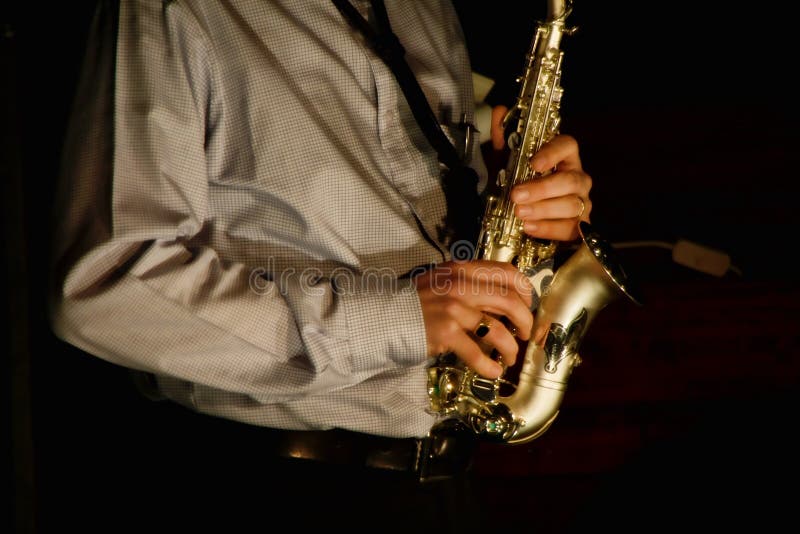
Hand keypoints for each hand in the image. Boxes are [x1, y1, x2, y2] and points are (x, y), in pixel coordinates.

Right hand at [412, 260, 533, 378]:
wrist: (382, 315)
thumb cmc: (415, 302)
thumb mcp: (443, 282)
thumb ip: (469, 286)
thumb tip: (501, 304)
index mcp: (463, 269)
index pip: (507, 272)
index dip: (525, 290)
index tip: (527, 306)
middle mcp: (461, 284)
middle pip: (510, 301)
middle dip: (525, 321)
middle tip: (524, 334)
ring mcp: (453, 308)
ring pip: (498, 329)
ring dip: (510, 348)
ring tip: (510, 357)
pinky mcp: (445, 331)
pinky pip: (476, 352)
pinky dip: (488, 365)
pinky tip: (493, 372)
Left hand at [490, 106, 591, 241]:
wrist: (526, 219)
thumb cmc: (522, 186)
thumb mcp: (507, 163)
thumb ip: (504, 138)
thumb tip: (500, 111)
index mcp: (564, 158)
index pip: (568, 145)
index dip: (553, 152)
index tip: (533, 163)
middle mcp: (577, 178)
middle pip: (570, 180)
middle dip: (542, 188)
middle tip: (516, 194)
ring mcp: (582, 203)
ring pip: (570, 205)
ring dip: (543, 209)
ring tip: (519, 212)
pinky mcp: (580, 227)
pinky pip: (569, 228)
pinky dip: (548, 228)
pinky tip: (529, 227)